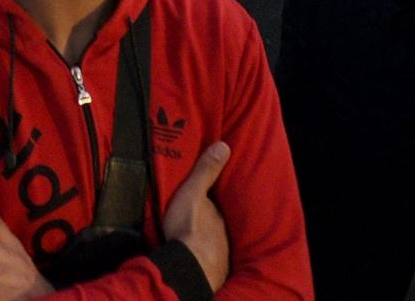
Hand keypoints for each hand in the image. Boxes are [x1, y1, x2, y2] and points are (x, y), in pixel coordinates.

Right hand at [161, 141, 231, 290]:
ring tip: (197, 238)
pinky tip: (197, 257)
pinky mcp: (213, 270)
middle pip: (216, 223)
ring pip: (215, 241)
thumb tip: (225, 145)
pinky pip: (209, 259)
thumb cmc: (189, 227)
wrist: (190, 266)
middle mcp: (224, 233)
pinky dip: (204, 256)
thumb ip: (206, 172)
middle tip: (199, 220)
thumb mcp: (193, 194)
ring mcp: (220, 253)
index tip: (206, 200)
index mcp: (217, 215)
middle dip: (210, 221)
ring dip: (207, 239)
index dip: (211, 202)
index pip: (216, 205)